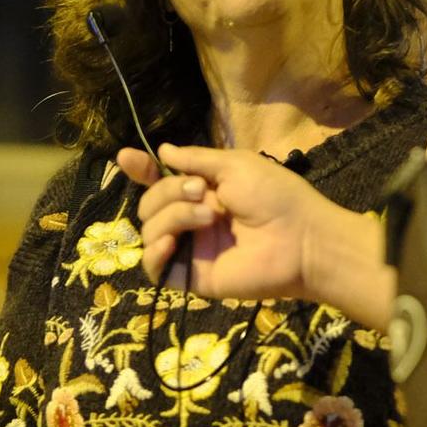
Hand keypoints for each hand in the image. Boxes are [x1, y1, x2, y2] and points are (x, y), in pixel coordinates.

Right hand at [120, 143, 343, 304]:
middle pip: (149, 204)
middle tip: (202, 193)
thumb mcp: (235, 165)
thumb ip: (195, 160)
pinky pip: (154, 267)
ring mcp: (191, 248)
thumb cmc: (275, 196)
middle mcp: (193, 218)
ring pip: (150, 230)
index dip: (141, 171)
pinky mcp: (192, 276)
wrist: (300, 239)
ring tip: (208, 218)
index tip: (126, 158)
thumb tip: (163, 149)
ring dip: (172, 217)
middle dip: (167, 192)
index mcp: (203, 191)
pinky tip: (172, 242)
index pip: (161, 181)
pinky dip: (154, 252)